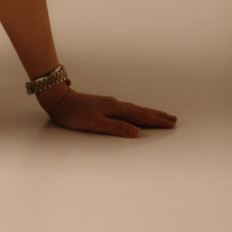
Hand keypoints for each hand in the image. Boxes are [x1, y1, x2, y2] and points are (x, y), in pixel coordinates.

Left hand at [37, 85, 176, 137]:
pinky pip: (127, 108)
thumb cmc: (75, 114)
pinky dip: (137, 111)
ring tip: (160, 115)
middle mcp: (115, 104)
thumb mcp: (95, 124)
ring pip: (134, 108)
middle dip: (157, 115)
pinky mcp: (104, 104)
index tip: (171, 124)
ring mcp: (110, 103)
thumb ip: (116, 127)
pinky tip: (136, 113)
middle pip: (141, 110)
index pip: (140, 116)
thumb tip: (137, 132)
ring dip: (148, 112)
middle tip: (173, 119)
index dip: (156, 121)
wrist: (59, 100)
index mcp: (115, 109)